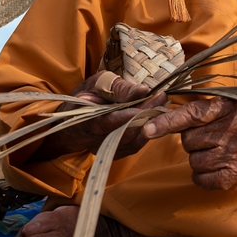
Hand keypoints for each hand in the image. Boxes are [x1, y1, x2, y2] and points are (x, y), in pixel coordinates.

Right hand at [30, 71, 166, 160]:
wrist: (74, 119)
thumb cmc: (87, 96)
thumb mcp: (98, 84)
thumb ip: (118, 88)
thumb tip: (143, 90)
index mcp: (84, 120)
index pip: (109, 121)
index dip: (131, 113)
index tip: (151, 98)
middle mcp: (93, 139)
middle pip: (124, 131)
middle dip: (145, 114)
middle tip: (161, 98)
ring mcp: (104, 148)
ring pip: (132, 142)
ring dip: (150, 124)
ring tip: (161, 105)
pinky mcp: (114, 153)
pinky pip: (134, 146)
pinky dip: (146, 132)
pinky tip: (154, 118)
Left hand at [142, 98, 236, 189]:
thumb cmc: (225, 124)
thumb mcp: (213, 109)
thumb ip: (187, 113)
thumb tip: (150, 124)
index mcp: (227, 107)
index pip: (193, 114)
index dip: (168, 121)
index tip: (147, 129)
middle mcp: (236, 128)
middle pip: (189, 140)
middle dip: (192, 141)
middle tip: (208, 138)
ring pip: (193, 161)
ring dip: (198, 158)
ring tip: (214, 152)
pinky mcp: (236, 174)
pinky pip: (201, 179)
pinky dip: (202, 176)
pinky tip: (215, 166)